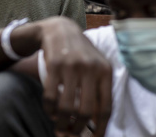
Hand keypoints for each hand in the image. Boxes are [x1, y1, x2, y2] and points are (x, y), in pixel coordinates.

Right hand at [38, 18, 111, 136]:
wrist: (61, 29)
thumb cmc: (81, 53)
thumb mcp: (97, 65)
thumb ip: (100, 89)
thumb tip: (97, 123)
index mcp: (105, 71)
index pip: (106, 108)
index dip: (100, 129)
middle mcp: (90, 69)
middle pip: (85, 111)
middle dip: (77, 129)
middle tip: (71, 135)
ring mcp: (71, 67)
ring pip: (66, 107)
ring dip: (61, 123)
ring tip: (60, 128)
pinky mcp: (54, 66)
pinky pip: (51, 97)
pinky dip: (49, 111)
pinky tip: (51, 113)